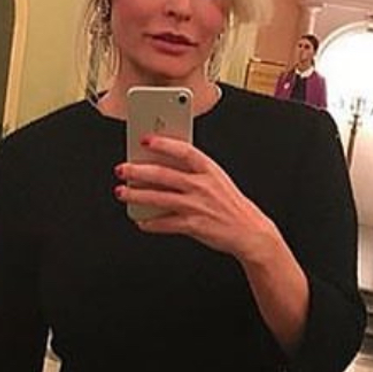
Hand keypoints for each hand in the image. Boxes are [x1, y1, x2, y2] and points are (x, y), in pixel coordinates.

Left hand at [115, 135, 281, 263]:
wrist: (250, 231)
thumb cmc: (230, 204)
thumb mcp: (217, 180)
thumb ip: (193, 172)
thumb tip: (162, 166)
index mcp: (209, 170)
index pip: (184, 150)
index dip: (163, 143)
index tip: (145, 139)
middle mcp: (202, 186)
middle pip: (163, 174)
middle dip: (138, 171)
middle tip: (122, 168)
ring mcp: (197, 205)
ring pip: (159, 198)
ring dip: (137, 195)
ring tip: (122, 192)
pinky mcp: (194, 225)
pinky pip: (165, 223)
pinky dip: (150, 223)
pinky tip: (141, 221)